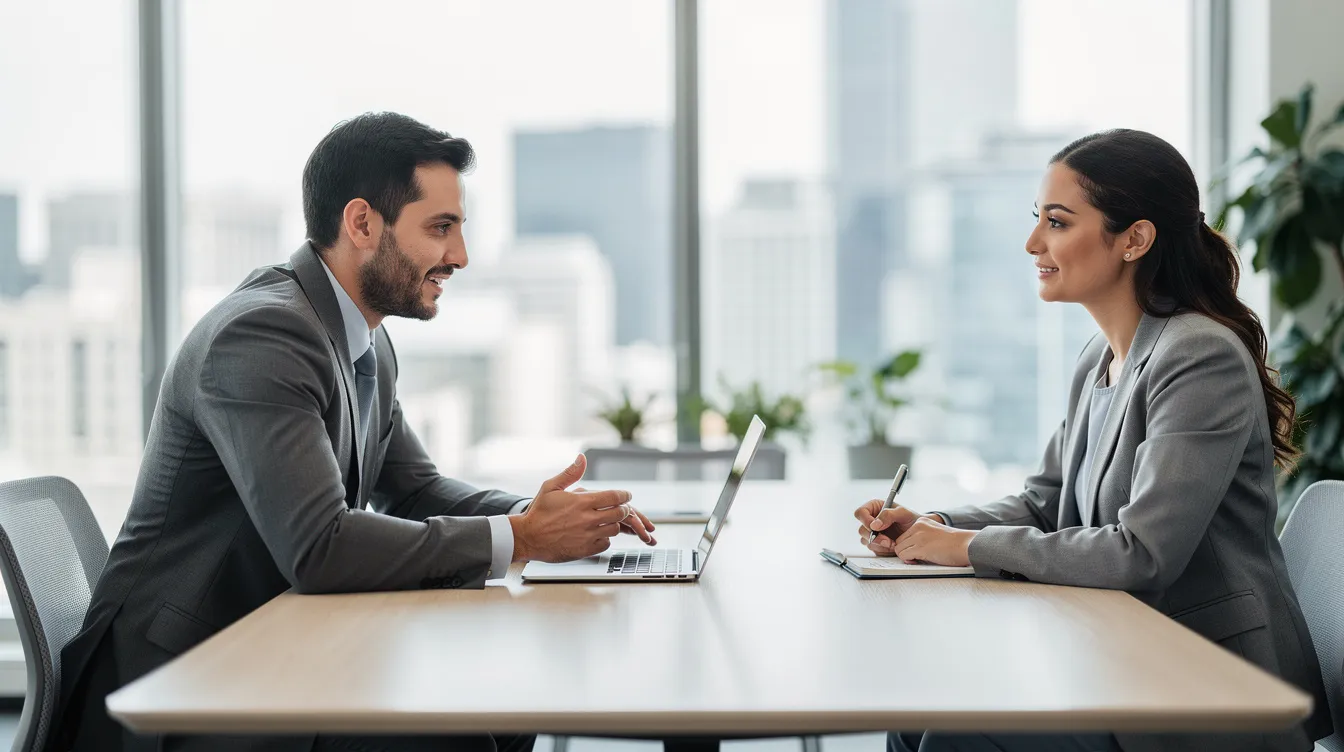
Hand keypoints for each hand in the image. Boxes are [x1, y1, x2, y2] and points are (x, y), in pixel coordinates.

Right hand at [510, 455, 653, 562]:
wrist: (528, 537)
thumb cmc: (538, 512)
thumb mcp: (551, 487)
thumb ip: (570, 473)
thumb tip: (582, 458)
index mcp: (581, 502)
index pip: (614, 497)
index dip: (624, 495)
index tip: (626, 495)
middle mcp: (587, 519)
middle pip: (619, 513)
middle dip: (622, 509)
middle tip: (619, 508)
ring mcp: (588, 536)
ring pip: (614, 529)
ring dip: (613, 523)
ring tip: (606, 520)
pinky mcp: (585, 550)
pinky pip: (606, 544)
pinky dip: (605, 539)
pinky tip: (597, 534)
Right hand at [853, 499, 935, 555]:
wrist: (918, 533)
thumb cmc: (911, 519)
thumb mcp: (903, 513)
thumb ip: (888, 515)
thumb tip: (874, 525)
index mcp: (874, 508)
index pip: (860, 513)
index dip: (865, 520)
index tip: (875, 527)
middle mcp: (871, 520)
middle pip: (861, 530)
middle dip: (874, 537)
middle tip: (887, 541)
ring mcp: (872, 533)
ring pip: (866, 541)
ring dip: (879, 545)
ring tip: (893, 544)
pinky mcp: (876, 544)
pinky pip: (873, 549)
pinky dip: (883, 550)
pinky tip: (892, 547)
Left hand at [888, 516, 976, 566]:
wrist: (967, 545)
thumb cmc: (955, 544)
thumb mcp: (934, 534)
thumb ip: (921, 537)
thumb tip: (909, 551)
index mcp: (921, 522)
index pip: (904, 535)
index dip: (908, 546)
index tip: (916, 552)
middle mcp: (918, 527)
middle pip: (899, 542)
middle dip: (905, 551)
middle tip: (916, 557)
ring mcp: (919, 537)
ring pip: (899, 549)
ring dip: (907, 557)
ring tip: (919, 560)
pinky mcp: (921, 547)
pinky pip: (903, 555)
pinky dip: (909, 561)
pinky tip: (919, 562)